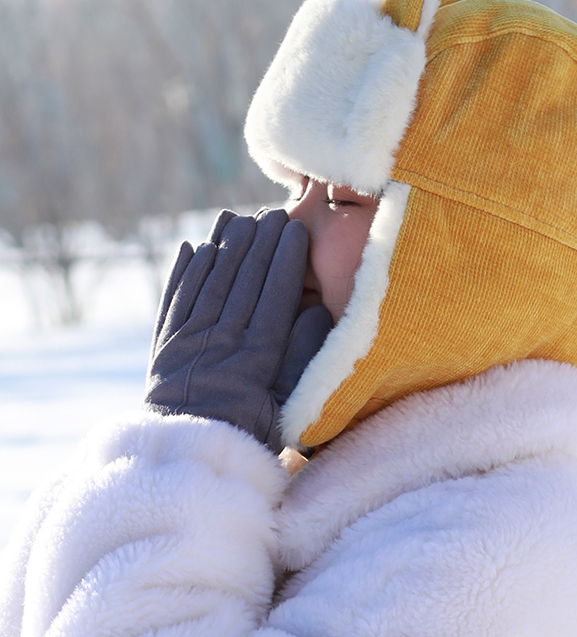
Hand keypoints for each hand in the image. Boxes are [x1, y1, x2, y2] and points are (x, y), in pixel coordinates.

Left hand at [145, 209, 331, 453]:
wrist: (187, 460)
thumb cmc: (249, 437)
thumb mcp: (288, 408)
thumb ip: (304, 359)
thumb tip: (316, 311)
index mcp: (254, 360)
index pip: (274, 296)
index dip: (286, 260)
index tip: (295, 231)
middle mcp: (219, 344)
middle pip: (242, 281)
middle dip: (259, 243)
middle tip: (272, 213)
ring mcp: (187, 343)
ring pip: (208, 283)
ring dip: (224, 247)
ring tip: (237, 217)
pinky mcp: (164, 347)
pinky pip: (175, 300)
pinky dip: (183, 271)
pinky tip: (194, 246)